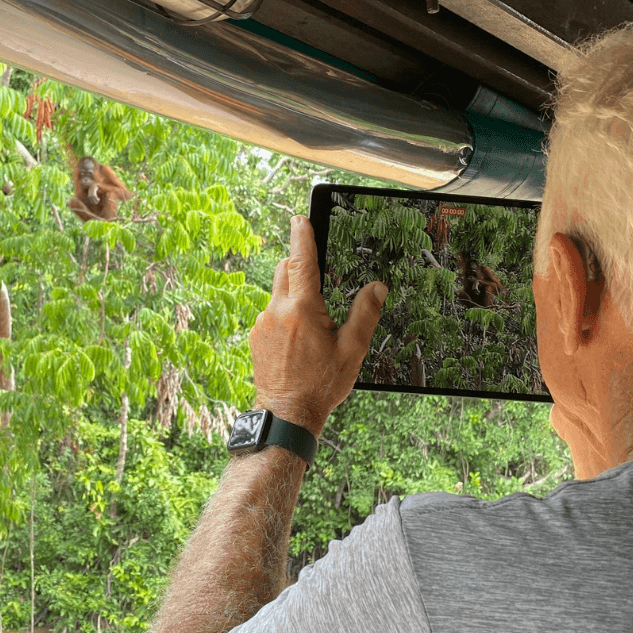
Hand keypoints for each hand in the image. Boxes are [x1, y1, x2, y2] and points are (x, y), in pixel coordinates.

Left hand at [249, 215, 386, 437]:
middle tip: (317, 271)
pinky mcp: (256, 338)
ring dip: (293, 294)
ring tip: (313, 320)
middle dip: (298, 263)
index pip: (301, 261)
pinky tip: (299, 339)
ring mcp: (262, 324)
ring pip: (277, 293)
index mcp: (303, 309)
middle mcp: (277, 311)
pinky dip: (284, 315)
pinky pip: (270, 314)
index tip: (301, 218)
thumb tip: (377, 287)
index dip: (302, 236)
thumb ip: (365, 313)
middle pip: (284, 270)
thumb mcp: (352, 349)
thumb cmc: (321, 385)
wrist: (287, 414)